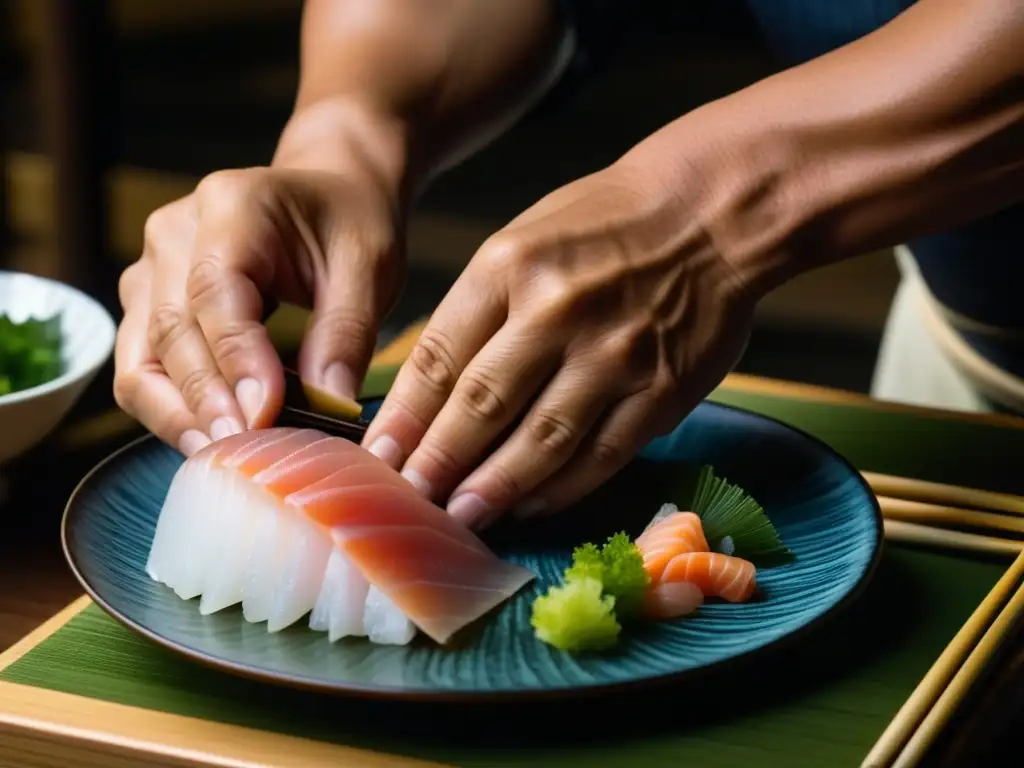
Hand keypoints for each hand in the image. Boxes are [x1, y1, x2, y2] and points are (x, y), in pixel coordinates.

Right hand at [114, 162, 403, 455]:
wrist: (329, 195)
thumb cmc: (350, 226)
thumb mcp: (369, 268)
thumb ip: (347, 332)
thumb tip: (331, 406)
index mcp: (232, 206)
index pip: (216, 293)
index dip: (236, 360)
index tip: (264, 414)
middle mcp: (174, 234)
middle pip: (171, 330)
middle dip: (207, 401)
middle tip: (245, 454)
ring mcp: (152, 270)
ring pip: (140, 359)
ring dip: (179, 415)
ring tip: (225, 458)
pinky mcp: (149, 305)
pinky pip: (144, 369)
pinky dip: (173, 410)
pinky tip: (214, 439)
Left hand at [361, 161, 757, 528]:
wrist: (712, 210)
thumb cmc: (607, 224)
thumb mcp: (524, 241)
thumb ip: (478, 309)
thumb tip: (430, 391)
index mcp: (510, 268)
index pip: (439, 357)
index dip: (403, 417)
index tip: (378, 456)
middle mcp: (557, 311)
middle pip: (481, 406)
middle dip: (437, 463)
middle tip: (409, 500)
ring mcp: (613, 355)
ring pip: (540, 441)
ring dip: (494, 489)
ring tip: (461, 518)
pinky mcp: (661, 391)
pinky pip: (601, 455)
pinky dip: (561, 488)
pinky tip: (530, 505)